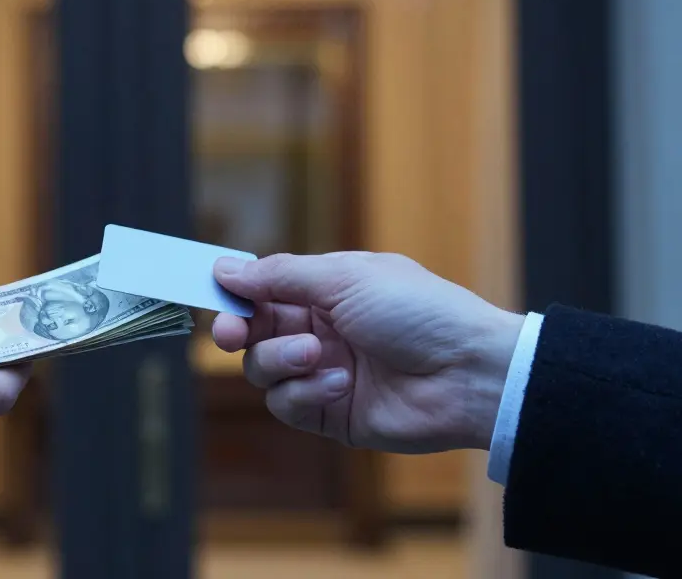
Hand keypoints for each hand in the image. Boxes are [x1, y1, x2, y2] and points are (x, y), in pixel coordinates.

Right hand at [211, 252, 521, 453]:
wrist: (469, 374)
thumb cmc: (419, 312)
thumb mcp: (345, 278)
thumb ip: (280, 275)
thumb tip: (226, 268)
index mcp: (325, 290)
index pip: (263, 290)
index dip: (236, 293)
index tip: (212, 293)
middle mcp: (320, 330)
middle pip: (253, 332)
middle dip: (239, 331)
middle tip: (232, 333)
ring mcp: (323, 372)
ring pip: (263, 370)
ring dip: (281, 361)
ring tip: (317, 357)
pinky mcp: (331, 414)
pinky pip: (289, 405)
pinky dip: (306, 393)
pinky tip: (340, 384)